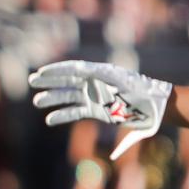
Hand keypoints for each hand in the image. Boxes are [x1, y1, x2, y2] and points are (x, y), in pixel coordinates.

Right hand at [27, 60, 171, 159]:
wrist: (156, 106)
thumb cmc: (142, 92)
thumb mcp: (124, 83)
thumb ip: (103, 79)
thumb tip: (87, 75)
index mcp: (100, 73)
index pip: (74, 69)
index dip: (57, 70)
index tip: (41, 73)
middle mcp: (95, 83)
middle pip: (68, 81)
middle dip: (50, 82)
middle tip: (32, 82)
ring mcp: (95, 97)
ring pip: (69, 97)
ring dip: (53, 99)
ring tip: (37, 102)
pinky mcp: (97, 111)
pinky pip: (76, 112)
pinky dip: (63, 115)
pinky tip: (49, 119)